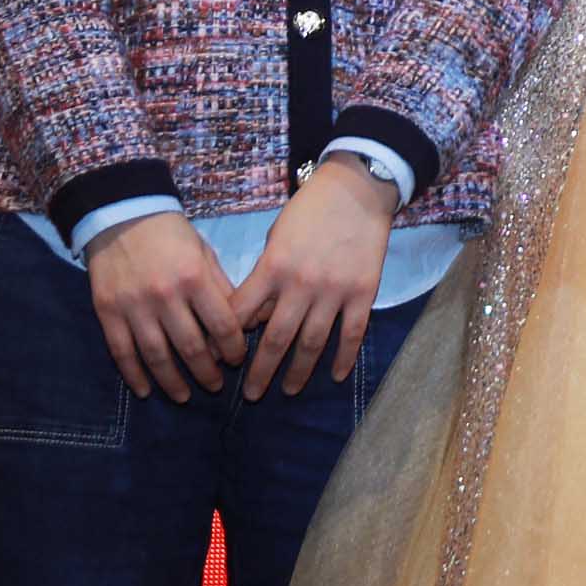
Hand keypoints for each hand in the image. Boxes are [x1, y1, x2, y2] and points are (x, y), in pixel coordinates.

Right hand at [85, 209, 244, 400]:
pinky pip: (122, 351)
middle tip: (216, 387)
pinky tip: (145, 390)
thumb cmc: (171, 234)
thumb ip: (221, 288)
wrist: (121, 215)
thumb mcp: (204, 253)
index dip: (233, 349)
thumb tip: (243, 324)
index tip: (239, 360)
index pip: (222, 325)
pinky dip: (134, 375)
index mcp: (195, 278)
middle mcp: (165, 295)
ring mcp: (134, 306)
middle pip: (190, 347)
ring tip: (185, 396)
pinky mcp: (107, 312)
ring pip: (156, 355)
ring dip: (173, 381)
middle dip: (207, 373)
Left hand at [238, 156, 397, 393]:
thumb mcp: (275, 238)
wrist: (356, 190)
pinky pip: (352, 332)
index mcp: (273, 268)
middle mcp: (301, 284)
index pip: (242, 314)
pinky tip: (337, 375)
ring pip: (313, 342)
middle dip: (262, 371)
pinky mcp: (363, 292)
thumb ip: (265, 278)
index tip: (222, 360)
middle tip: (251, 395)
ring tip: (290, 391)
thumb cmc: (308, 211)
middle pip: (277, 338)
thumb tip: (259, 318)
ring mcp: (335, 291)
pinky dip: (344, 356)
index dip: (228, 340)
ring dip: (300, 371)